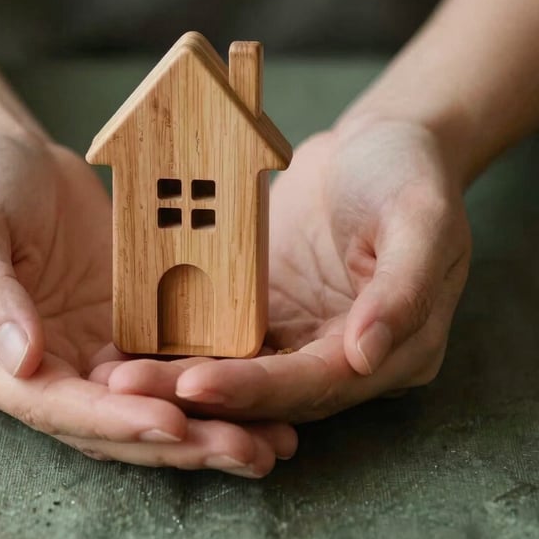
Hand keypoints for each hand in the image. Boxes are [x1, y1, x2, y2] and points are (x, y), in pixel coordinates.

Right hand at [0, 128, 295, 472]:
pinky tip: (259, 394)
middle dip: (177, 442)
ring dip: (206, 426)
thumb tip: (23, 360)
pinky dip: (208, 384)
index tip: (171, 425)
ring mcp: (89, 349)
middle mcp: (45, 367)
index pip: (55, 406)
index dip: (113, 421)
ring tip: (272, 443)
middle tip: (246, 452)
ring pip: (148, 403)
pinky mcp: (125, 325)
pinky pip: (168, 361)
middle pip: (112, 422)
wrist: (10, 157)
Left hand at [105, 118, 470, 421]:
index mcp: (394, 350)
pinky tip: (133, 342)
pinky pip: (222, 333)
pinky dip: (182, 343)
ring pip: (238, 370)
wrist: (375, 145)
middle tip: (129, 389)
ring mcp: (300, 334)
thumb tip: (366, 357)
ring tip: (116, 375)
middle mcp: (342, 355)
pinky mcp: (268, 309)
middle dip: (200, 393)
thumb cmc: (409, 175)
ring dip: (178, 377)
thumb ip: (403, 291)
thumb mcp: (423, 220)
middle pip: (269, 391)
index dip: (258, 390)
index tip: (196, 385)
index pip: (319, 384)